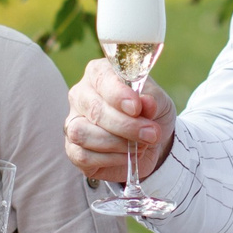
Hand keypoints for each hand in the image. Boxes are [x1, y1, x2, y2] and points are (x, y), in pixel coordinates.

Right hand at [64, 57, 173, 184]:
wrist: (150, 143)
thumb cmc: (150, 114)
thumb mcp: (159, 102)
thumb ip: (152, 99)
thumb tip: (146, 103)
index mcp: (99, 74)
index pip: (101, 79)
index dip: (118, 94)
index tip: (137, 108)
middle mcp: (81, 96)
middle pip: (94, 109)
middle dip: (125, 125)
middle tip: (150, 134)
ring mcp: (73, 123)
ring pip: (82, 133)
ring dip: (116, 143)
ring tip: (141, 146)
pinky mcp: (74, 150)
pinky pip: (83, 156)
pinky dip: (110, 158)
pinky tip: (127, 156)